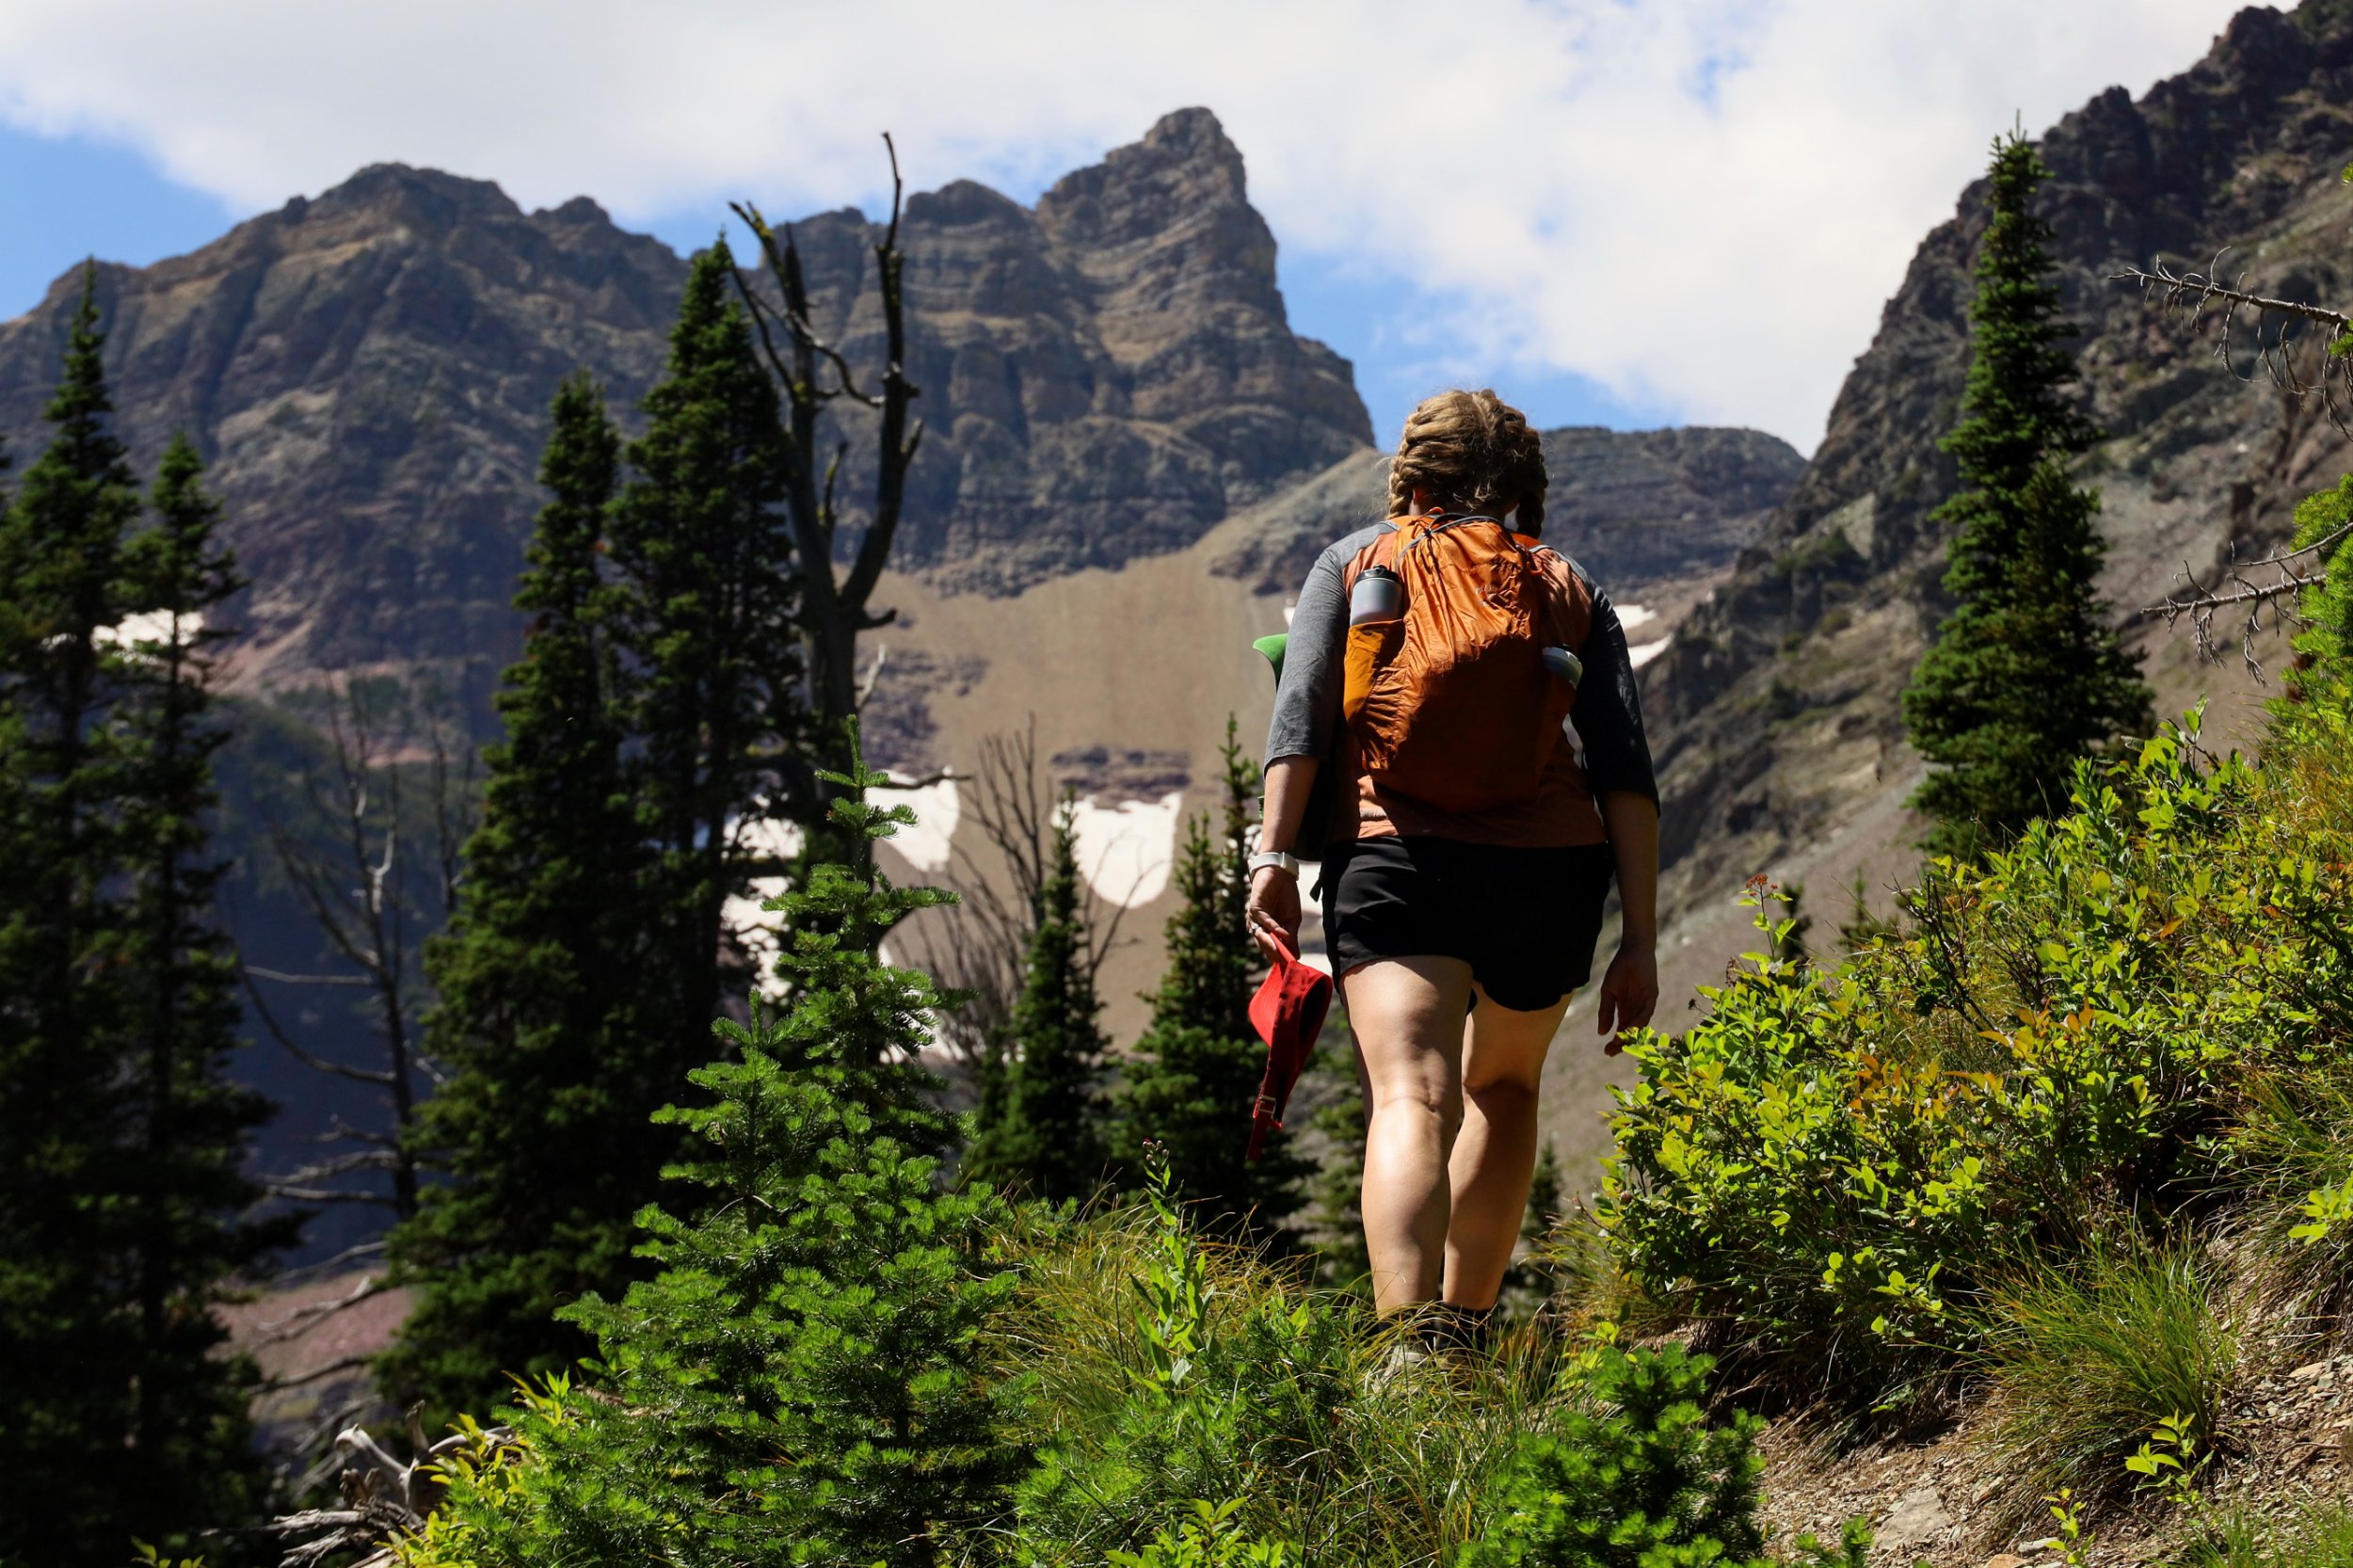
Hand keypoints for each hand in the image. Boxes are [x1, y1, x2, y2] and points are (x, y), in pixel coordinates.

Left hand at [1246, 865, 1300, 961]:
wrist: (1281, 875)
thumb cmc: (1286, 897)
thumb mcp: (1293, 919)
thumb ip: (1292, 937)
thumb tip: (1296, 956)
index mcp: (1269, 932)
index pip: (1272, 950)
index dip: (1280, 957)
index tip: (1291, 965)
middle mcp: (1259, 928)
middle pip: (1264, 946)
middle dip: (1275, 954)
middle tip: (1286, 961)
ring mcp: (1255, 918)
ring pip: (1260, 935)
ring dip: (1271, 944)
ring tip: (1281, 951)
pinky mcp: (1254, 907)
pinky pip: (1263, 920)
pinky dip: (1272, 927)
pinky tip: (1281, 932)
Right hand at [1596, 937, 1657, 1054]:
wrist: (1632, 951)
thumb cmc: (1620, 970)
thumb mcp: (1608, 992)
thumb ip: (1605, 1011)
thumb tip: (1601, 1032)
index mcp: (1626, 1010)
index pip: (1622, 1031)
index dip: (1616, 1042)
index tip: (1606, 1051)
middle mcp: (1637, 1010)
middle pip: (1632, 1032)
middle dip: (1623, 1043)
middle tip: (1611, 1052)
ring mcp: (1645, 1004)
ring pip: (1640, 1024)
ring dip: (1631, 1035)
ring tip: (1620, 1043)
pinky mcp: (1652, 996)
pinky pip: (1647, 1011)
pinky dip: (1640, 1019)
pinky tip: (1631, 1027)